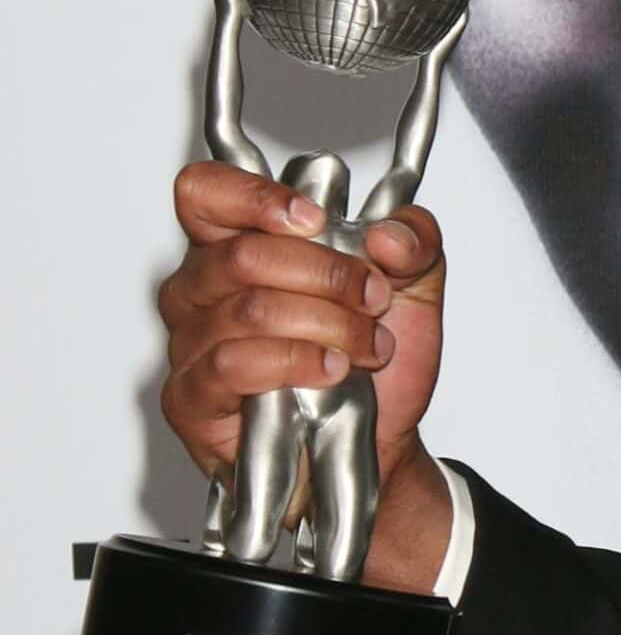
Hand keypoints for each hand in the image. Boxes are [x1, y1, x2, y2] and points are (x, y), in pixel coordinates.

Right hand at [159, 164, 450, 556]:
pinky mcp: (190, 398)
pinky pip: (232, 364)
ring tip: (366, 344)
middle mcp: (206, 289)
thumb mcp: (417, 285)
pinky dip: (297, 361)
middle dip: (330, 274)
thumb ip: (417, 240)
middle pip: (244, 253)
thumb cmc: (377, 361)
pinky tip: (331, 370)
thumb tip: (389, 233)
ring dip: (328, 324)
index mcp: (244, 245)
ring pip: (249, 309)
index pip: (207, 193)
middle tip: (373, 298)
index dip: (254, 196)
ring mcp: (191, 344)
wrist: (380, 441)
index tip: (314, 219)